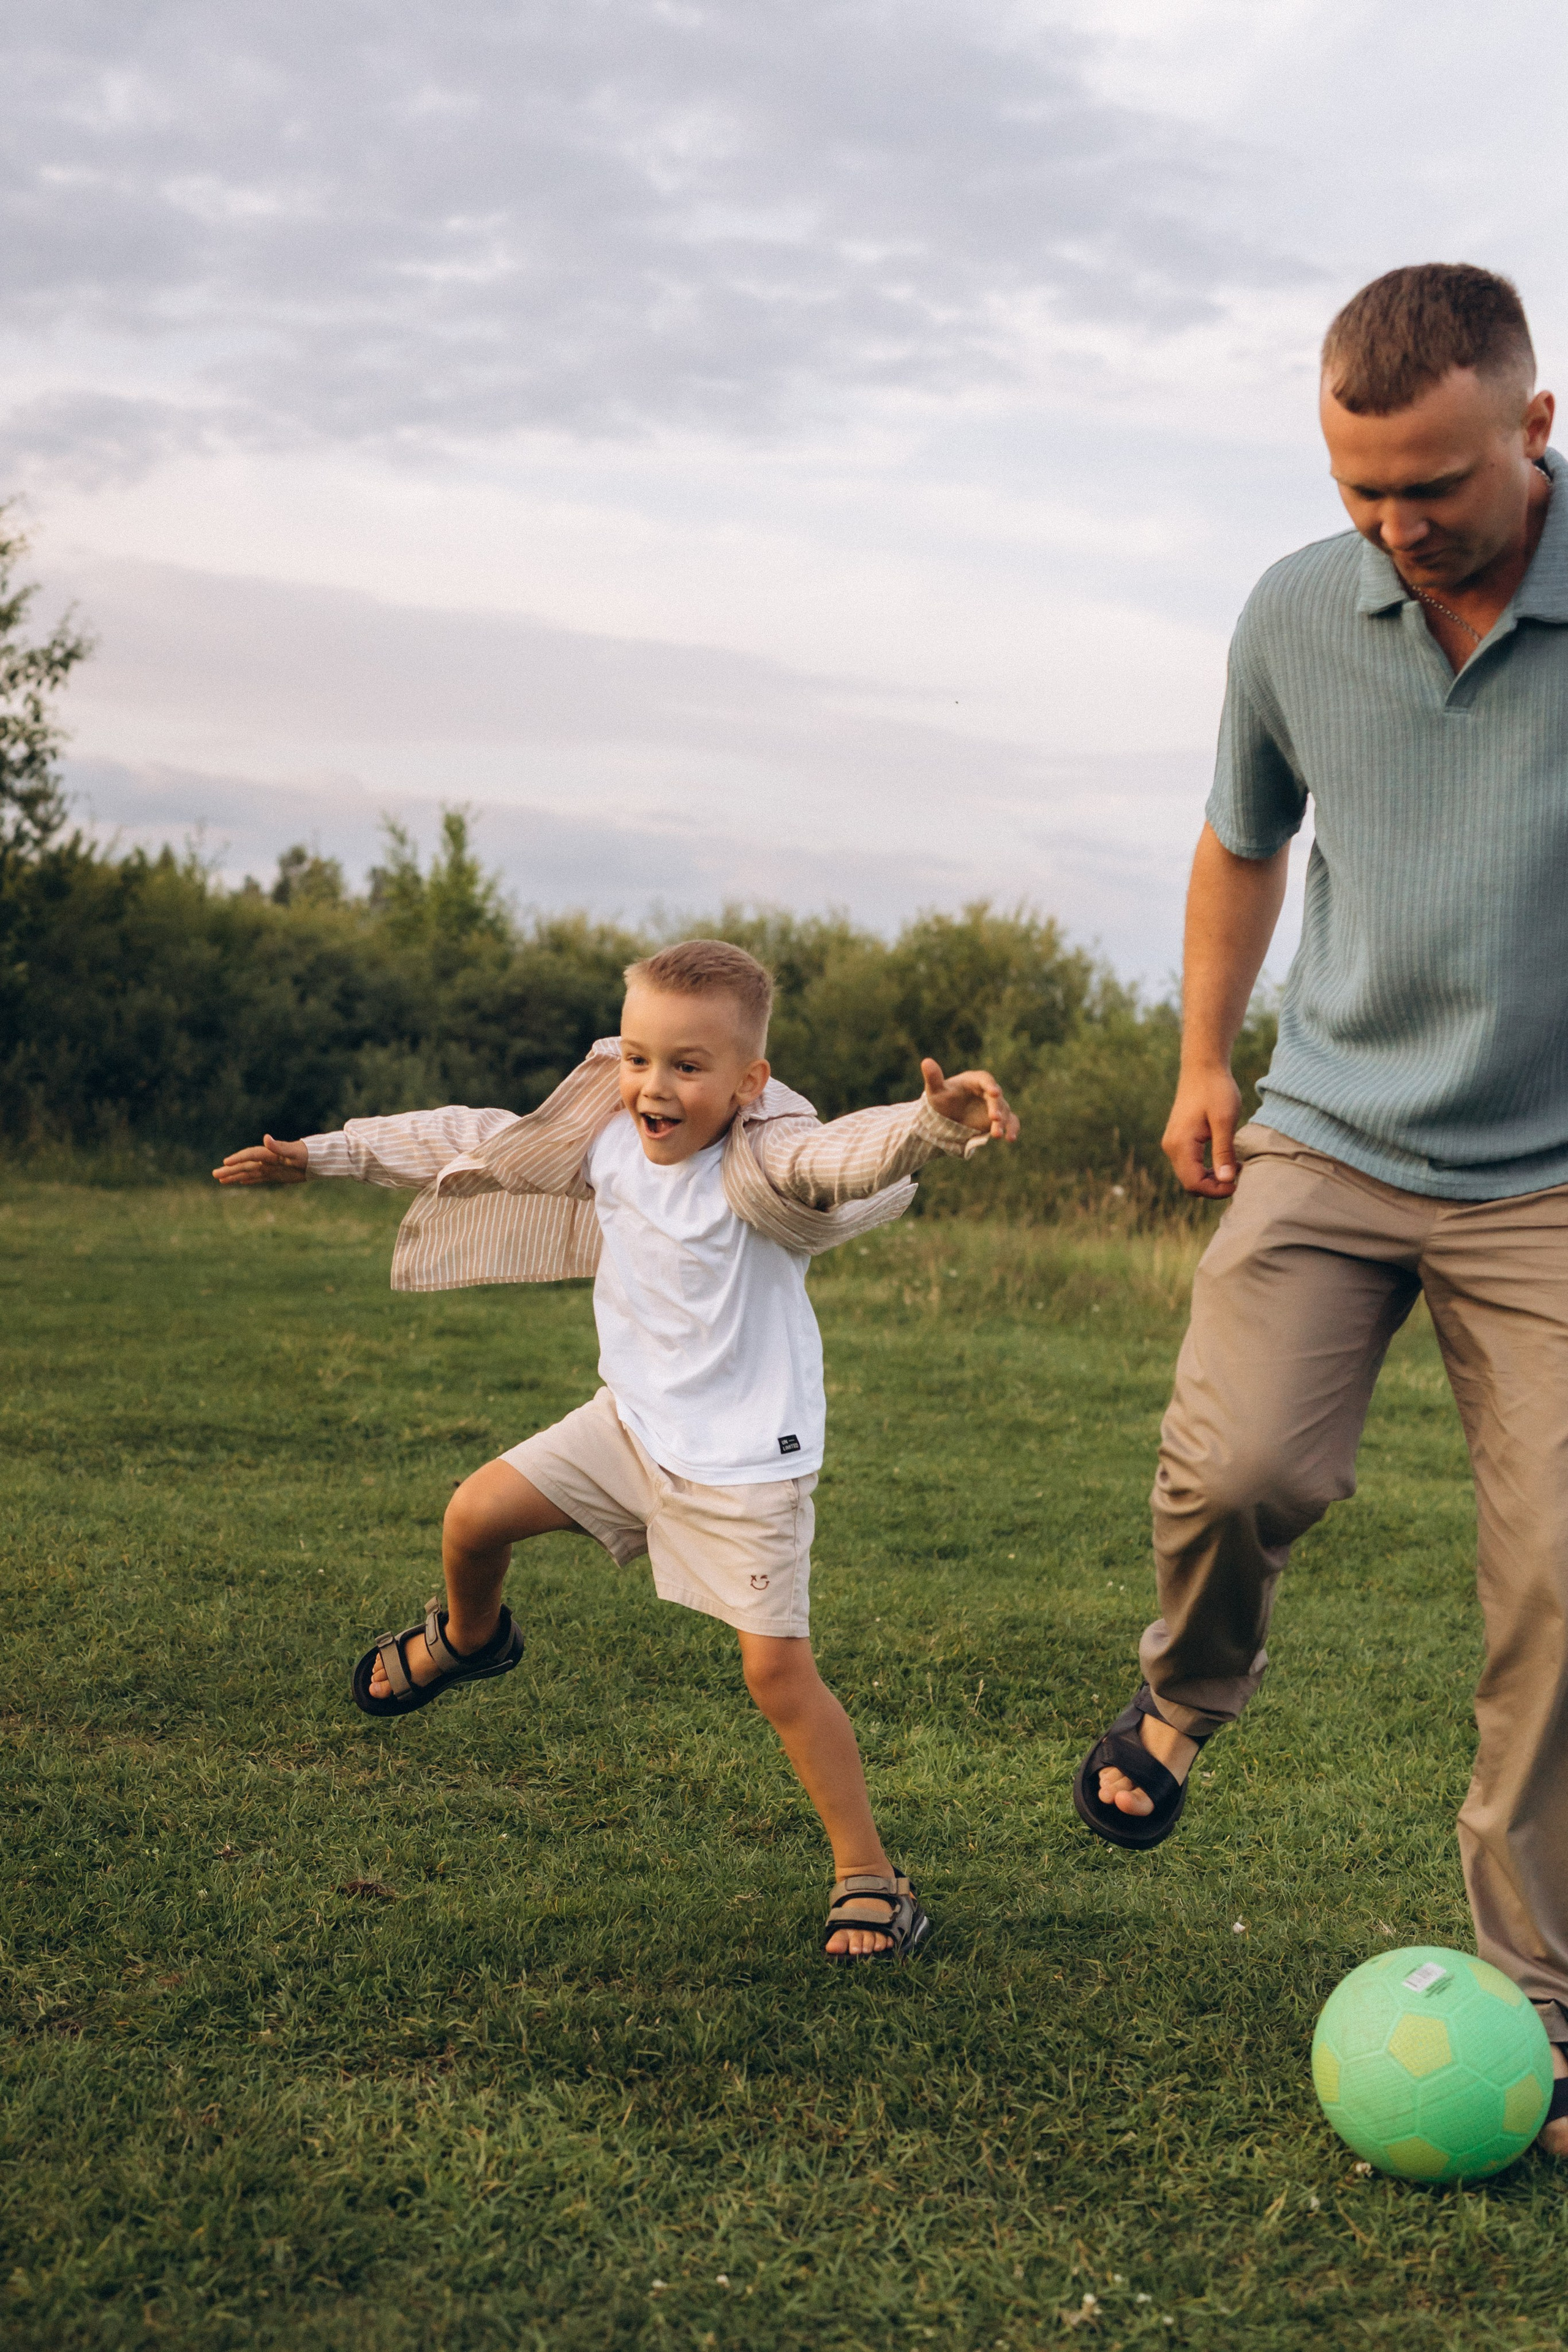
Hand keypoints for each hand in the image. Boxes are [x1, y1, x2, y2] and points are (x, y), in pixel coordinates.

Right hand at [212, 1134, 308, 1185]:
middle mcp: (266, 1160)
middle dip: (230, 1170)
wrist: (316, 1160)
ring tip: (220, 1180)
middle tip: (214, 1175)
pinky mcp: (274, 1175)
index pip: (249, 1155)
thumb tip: (266, 1137)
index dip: (238, 1159)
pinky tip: (239, 1181)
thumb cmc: (306, 1154)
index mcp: (269, 1153)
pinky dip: (248, 1180)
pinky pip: (258, 1178)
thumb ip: (278, 1146)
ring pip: (248, 1172)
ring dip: (234, 1176)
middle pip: (244, 1165)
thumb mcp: (293, 1151)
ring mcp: (269, 1168)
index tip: (225, 1163)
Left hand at [920, 1059, 1018, 1141]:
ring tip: (997, 1135)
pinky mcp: (997, 1119)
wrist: (945, 1117)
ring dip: (1003, 1123)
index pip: (986, 1080)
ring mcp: (994, 1105)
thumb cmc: (941, 1100)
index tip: (994, 1093)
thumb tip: (925, 1061)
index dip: (990, 1086)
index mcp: (975, 1080)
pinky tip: (1010, 1138)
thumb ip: (933, 1077)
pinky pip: (1010, 1122)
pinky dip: (1012, 1129)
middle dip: (997, 1108)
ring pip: (1004, 1111)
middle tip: (994, 1119)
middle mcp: (988, 1091)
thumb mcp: (935, 1091)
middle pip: (996, 1098)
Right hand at [1161, 1067, 1241, 1196]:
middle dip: (1214, 1187)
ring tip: (1234, 1166)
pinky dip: (1206, 1169)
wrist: (1203, 1068)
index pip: (1194, 1183)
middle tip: (1238, 1174)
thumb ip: (1224, 1152)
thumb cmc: (1216, 1090)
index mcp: (1180, 1144)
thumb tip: (1227, 1181)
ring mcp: (1172, 1143)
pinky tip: (1224, 1159)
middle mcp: (1171, 1147)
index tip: (1238, 1182)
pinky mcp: (1178, 1140)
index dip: (1216, 1190)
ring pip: (1189, 1176)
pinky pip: (1189, 1165)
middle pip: (1190, 1183)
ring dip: (1211, 1179)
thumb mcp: (1225, 1121)